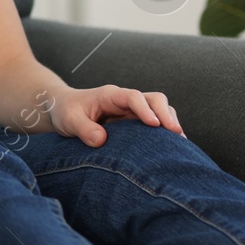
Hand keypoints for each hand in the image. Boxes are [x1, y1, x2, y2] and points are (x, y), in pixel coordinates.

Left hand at [48, 85, 184, 146]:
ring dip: (170, 123)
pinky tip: (173, 149)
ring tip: (180, 144)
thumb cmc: (66, 111)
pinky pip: (157, 123)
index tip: (154, 124)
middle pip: (154, 100)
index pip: (133, 97)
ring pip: (160, 110)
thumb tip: (101, 140)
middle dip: (166, 114)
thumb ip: (83, 128)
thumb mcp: (68, 119)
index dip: (145, 108)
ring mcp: (133, 111)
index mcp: (110, 95)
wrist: (64, 110)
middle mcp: (125, 101)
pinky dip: (166, 133)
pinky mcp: (136, 123)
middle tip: (176, 134)